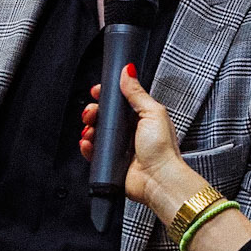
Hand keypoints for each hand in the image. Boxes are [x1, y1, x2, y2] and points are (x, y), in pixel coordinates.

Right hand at [79, 67, 196, 226]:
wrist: (158, 179)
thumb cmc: (163, 150)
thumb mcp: (152, 113)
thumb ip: (137, 93)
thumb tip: (128, 72)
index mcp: (141, 117)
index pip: (119, 101)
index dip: (106, 96)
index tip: (97, 92)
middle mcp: (130, 132)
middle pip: (104, 116)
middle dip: (93, 112)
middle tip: (90, 113)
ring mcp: (120, 148)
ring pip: (96, 134)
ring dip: (89, 129)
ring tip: (89, 130)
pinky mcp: (111, 163)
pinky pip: (93, 153)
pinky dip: (87, 147)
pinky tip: (87, 143)